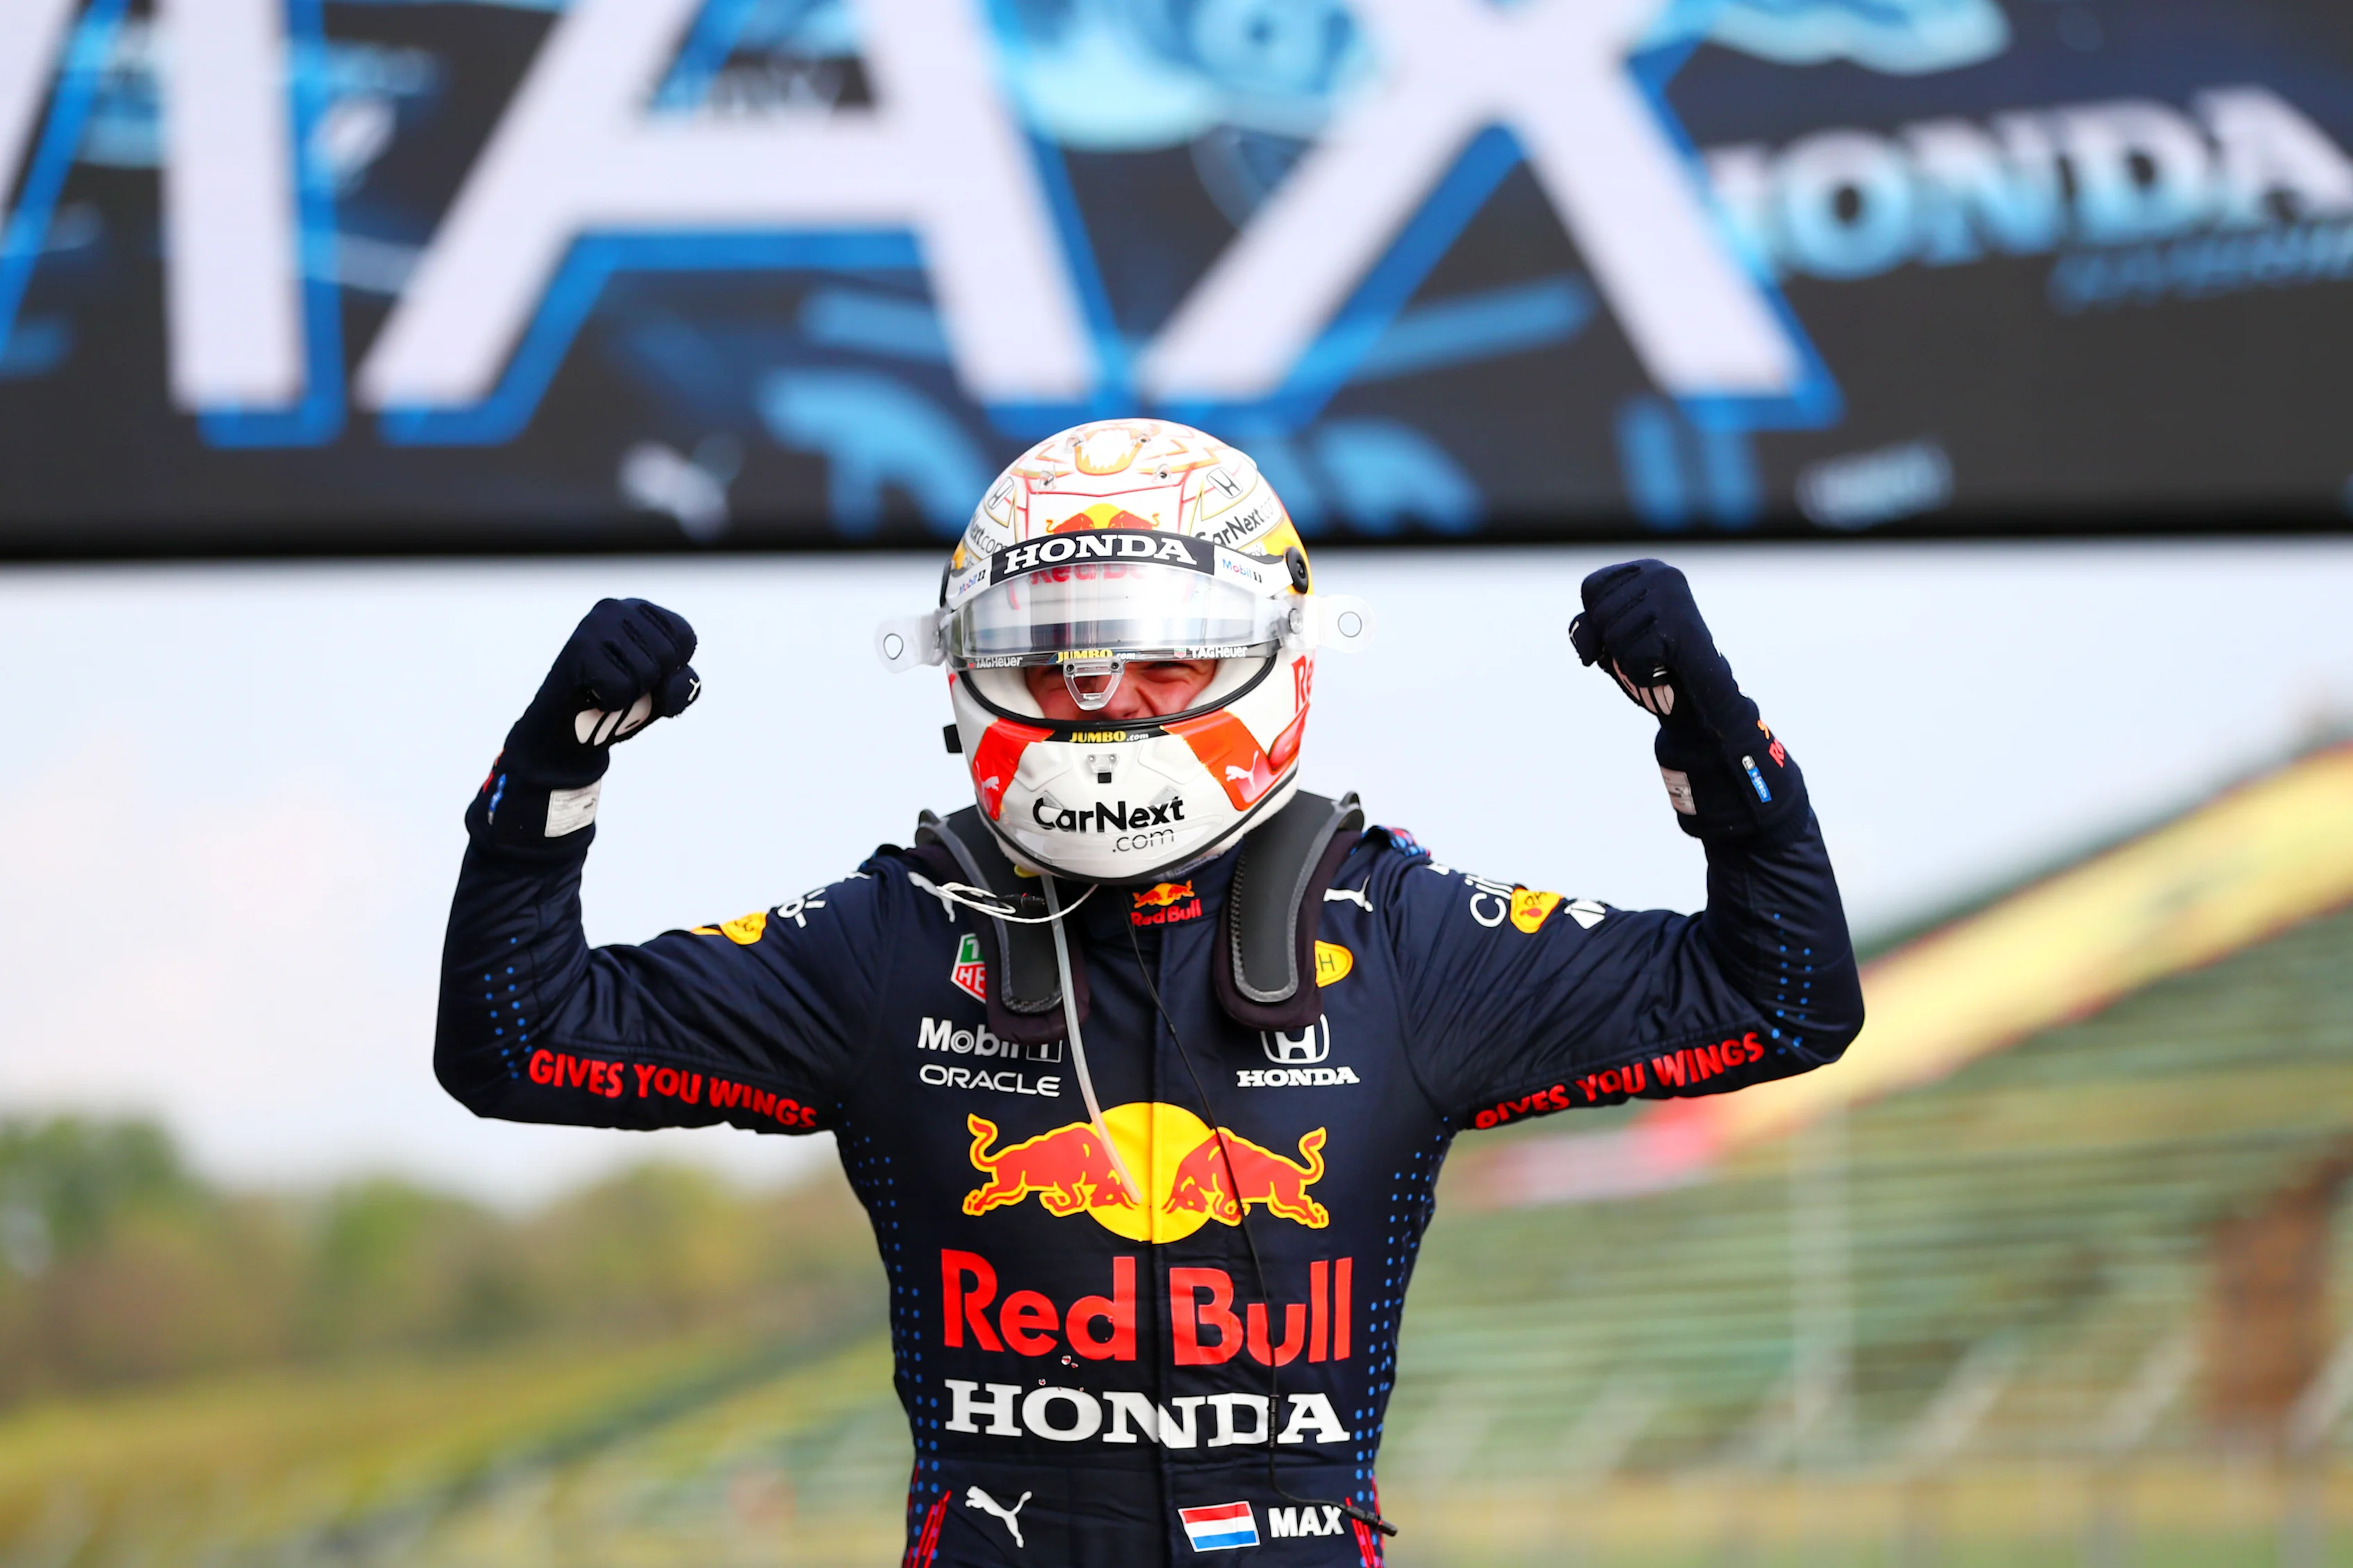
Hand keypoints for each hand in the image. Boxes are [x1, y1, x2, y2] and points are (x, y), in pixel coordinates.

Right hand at [506, 598, 700, 783]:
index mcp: (640, 611)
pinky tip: (592, 695)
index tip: (645, 675)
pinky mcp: (578, 648)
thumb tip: (665, 680)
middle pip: (668, 655)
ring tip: (605, 690)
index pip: (685, 637)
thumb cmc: (620, 705)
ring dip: (630, 695)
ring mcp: (595, 625)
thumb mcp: (665, 693)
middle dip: (651, 685)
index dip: (672, 671)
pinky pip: (622, 688)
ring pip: (647, 672)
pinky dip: (612, 703)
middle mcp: (616, 608)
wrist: (568, 733)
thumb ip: (685, 683)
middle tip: (621, 685)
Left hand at [1570, 561, 1801, 841]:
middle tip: (1650, 650)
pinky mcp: (1680, 628)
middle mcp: (1663, 574)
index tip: (1631, 634)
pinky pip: (1632, 657)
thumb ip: (1590, 629)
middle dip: (1615, 644)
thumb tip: (1589, 648)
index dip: (1598, 622)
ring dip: (1630, 661)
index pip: (1591, 588)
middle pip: (1600, 614)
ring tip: (1660, 661)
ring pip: (1614, 637)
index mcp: (1648, 569)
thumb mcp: (1613, 642)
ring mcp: (1673, 599)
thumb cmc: (1658, 665)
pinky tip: (1665, 672)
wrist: (1704, 698)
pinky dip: (1642, 674)